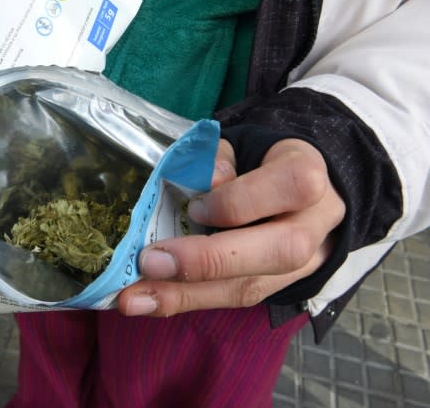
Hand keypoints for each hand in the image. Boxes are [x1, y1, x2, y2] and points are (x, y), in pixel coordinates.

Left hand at [117, 138, 344, 316]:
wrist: (287, 192)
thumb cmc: (251, 163)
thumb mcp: (237, 147)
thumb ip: (219, 158)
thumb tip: (204, 178)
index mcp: (307, 173)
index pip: (292, 185)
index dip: (241, 200)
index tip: (196, 207)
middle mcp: (314, 223)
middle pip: (281, 250)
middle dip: (209, 260)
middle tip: (150, 262)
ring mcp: (303, 263)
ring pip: (253, 286)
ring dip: (185, 293)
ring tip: (134, 297)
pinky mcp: (275, 288)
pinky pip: (233, 300)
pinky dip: (184, 300)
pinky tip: (146, 301)